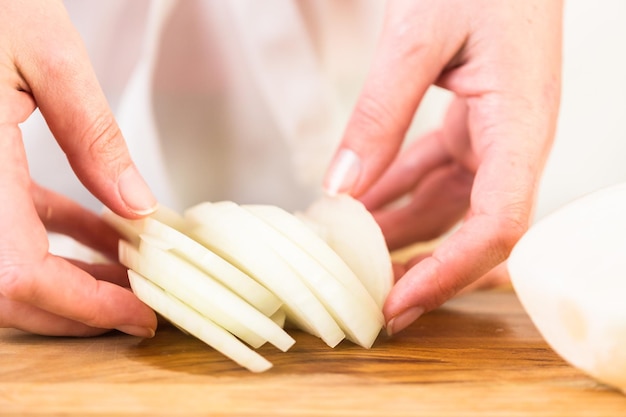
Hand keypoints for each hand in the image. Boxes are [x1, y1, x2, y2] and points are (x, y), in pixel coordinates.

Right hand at [0, 0, 157, 336]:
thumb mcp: (47, 55)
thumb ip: (92, 135)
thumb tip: (136, 204)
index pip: (17, 274)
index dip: (81, 307)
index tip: (138, 317)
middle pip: (8, 288)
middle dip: (79, 307)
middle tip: (140, 307)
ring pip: (8, 263)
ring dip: (73, 275)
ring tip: (133, 272)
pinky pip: (10, 223)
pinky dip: (58, 235)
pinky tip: (104, 232)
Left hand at [323, 0, 561, 334]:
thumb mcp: (418, 36)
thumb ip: (380, 112)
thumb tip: (342, 186)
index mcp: (519, 125)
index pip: (497, 223)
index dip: (449, 271)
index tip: (400, 301)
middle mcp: (513, 140)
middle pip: (471, 228)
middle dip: (421, 266)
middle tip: (367, 296)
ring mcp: (494, 134)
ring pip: (447, 204)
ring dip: (400, 230)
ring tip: (351, 254)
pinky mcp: (474, 123)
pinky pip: (434, 171)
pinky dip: (397, 190)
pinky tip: (361, 203)